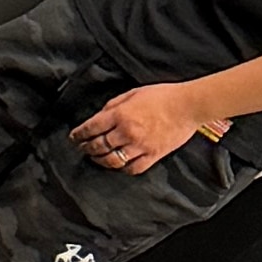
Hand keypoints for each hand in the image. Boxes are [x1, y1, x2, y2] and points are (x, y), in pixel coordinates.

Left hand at [78, 79, 210, 172]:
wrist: (188, 106)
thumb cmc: (163, 96)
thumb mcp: (132, 93)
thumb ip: (113, 106)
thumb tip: (100, 116)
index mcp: (119, 115)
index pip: (91, 128)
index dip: (78, 135)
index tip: (74, 137)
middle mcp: (126, 132)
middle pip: (98, 146)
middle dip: (86, 148)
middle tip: (82, 148)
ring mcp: (140, 146)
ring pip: (112, 160)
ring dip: (100, 160)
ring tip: (96, 158)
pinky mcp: (153, 155)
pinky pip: (133, 168)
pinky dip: (122, 169)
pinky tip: (118, 165)